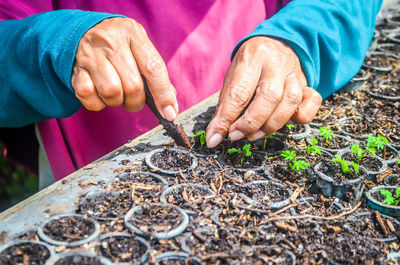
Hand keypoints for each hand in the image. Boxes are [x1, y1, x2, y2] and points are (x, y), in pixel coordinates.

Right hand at [71, 17, 177, 120]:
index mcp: (133, 33)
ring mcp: (90, 54)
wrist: (84, 31)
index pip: (153, 68)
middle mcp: (110, 41)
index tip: (169, 113)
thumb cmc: (120, 46)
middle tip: (135, 100)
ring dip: (117, 101)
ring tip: (117, 93)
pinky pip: (89, 97)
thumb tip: (169, 106)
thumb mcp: (139, 48)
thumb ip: (155, 73)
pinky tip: (100, 92)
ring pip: (111, 92)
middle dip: (137, 101)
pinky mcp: (75, 69)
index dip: (163, 95)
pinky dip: (98, 102)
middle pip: (132, 85)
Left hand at [206, 36, 321, 147]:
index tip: (215, 137)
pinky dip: (299, 117)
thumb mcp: (232, 77)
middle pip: (268, 97)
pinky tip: (283, 122)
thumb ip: (225, 105)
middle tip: (236, 135)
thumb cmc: (250, 65)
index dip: (226, 119)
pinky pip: (312, 103)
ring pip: (290, 102)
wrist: (277, 43)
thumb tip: (215, 135)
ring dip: (271, 125)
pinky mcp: (307, 83)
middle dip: (250, 123)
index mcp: (252, 57)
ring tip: (253, 135)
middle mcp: (276, 63)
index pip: (239, 92)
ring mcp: (295, 73)